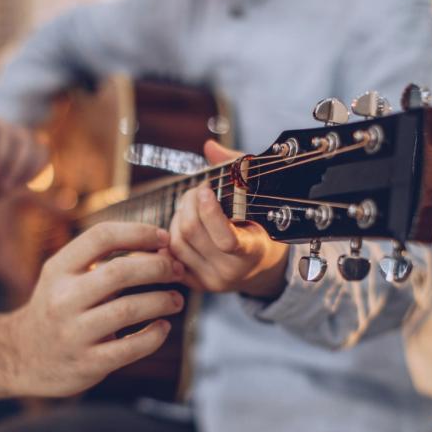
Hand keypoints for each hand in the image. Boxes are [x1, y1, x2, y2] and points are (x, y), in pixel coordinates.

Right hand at [5, 222, 185, 396]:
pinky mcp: (88, 363)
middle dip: (158, 267)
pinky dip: (154, 335)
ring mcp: (74, 333)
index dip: (139, 232)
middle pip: (120, 271)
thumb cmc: (58, 307)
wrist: (22, 356)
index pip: (101, 237)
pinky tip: (163, 328)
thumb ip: (103, 260)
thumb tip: (161, 245)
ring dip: (162, 300)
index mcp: (58, 269)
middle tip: (177, 270)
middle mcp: (62, 298)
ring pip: (128, 309)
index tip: (165, 238)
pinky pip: (130, 348)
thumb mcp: (65, 277)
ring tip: (176, 299)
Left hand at [169, 141, 288, 297]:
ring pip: (176, 243)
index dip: (210, 211)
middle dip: (188, 203)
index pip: (225, 239)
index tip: (205, 188)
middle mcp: (230, 272)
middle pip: (191, 233)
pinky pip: (170, 257)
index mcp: (252, 252)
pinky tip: (181, 223)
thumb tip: (209, 147)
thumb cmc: (261, 225)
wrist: (261, 267)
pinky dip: (170, 235)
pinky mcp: (195, 284)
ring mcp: (210, 281)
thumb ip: (236, 169)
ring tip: (190, 207)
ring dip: (177, 217)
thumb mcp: (258, 199)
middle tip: (196, 191)